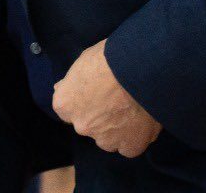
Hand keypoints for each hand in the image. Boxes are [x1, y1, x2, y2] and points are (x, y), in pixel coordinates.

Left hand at [52, 39, 161, 157]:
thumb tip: (64, 88)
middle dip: (98, 116)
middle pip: (88, 125)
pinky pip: (129, 147)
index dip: (83, 102)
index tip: (95, 93)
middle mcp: (81, 126)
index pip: (69, 109)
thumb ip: (72, 82)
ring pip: (108, 139)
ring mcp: (105, 138)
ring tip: (131, 111)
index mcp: (64, 104)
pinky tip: (141, 123)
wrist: (140, 70)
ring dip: (116, 129)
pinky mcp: (130, 145)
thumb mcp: (82, 62)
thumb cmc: (109, 58)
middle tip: (116, 100)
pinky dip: (135, 138)